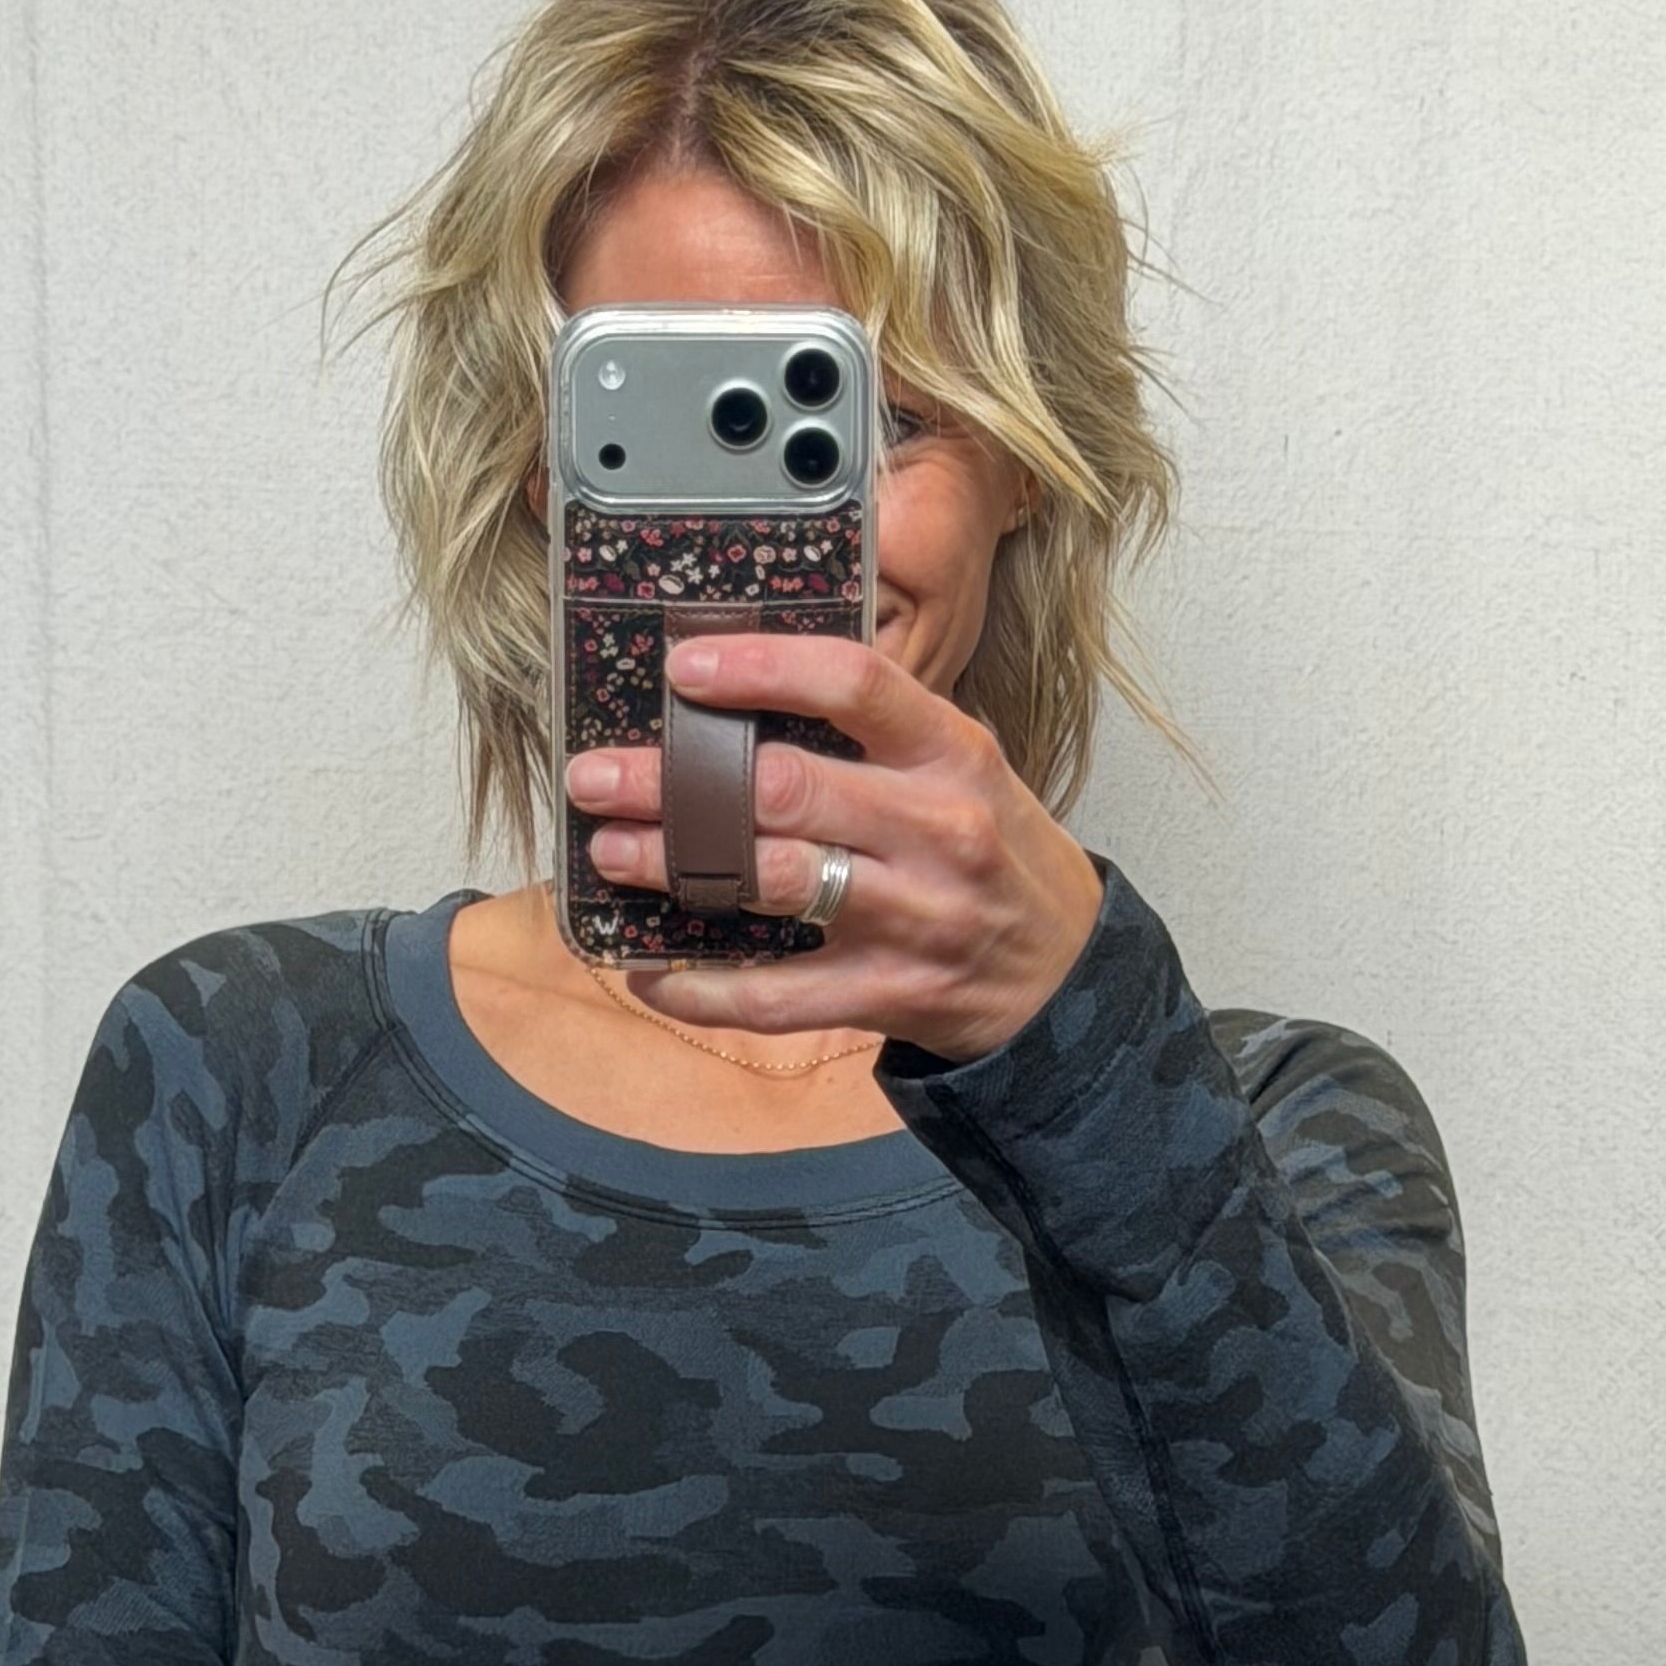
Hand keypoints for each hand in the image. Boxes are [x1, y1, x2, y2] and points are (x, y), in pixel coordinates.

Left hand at [566, 630, 1107, 1063]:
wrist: (1067, 979)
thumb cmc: (998, 858)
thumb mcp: (965, 771)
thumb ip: (879, 735)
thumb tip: (747, 698)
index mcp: (953, 753)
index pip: (853, 684)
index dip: (760, 668)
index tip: (685, 667)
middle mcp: (937, 828)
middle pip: (787, 788)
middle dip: (676, 781)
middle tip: (598, 775)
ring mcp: (915, 916)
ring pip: (775, 881)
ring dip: (676, 867)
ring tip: (610, 853)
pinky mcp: (891, 994)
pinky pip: (778, 997)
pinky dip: (703, 990)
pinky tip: (651, 974)